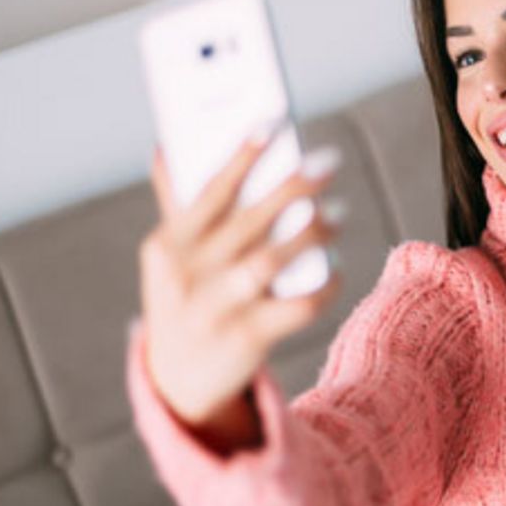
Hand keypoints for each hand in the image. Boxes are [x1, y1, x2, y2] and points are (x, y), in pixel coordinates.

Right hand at [139, 123, 342, 425]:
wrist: (179, 382)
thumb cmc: (185, 300)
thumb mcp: (171, 258)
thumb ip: (177, 204)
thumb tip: (167, 145)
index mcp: (168, 245)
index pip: (209, 190)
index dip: (243, 155)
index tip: (273, 123)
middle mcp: (187, 275)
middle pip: (249, 219)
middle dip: (292, 187)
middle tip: (328, 162)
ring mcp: (215, 309)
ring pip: (271, 260)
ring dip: (311, 233)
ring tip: (338, 214)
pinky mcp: (245, 338)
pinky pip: (296, 306)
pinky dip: (322, 285)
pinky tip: (336, 268)